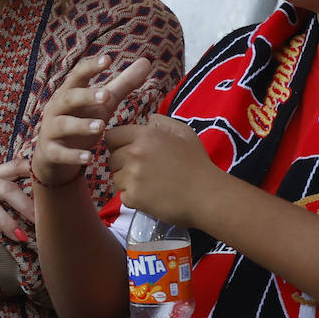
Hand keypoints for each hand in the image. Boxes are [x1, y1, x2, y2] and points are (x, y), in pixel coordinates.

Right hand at [31, 54, 152, 188]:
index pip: (78, 75)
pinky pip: (60, 153)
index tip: (108, 59)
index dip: (91, 67)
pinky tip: (88, 157)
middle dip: (86, 96)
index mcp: (69, 92)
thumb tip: (146, 62)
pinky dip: (73, 155)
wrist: (54, 157)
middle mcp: (57, 109)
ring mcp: (51, 130)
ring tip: (101, 126)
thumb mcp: (103, 104)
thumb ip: (123, 84)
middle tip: (106, 96)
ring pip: (63, 125)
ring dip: (81, 125)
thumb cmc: (81, 122)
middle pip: (68, 98)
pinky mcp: (50, 152)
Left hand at [105, 114, 223, 227]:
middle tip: (142, 170)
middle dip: (123, 164)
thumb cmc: (197, 162)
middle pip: (112, 159)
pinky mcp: (134, 197)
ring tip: (148, 184)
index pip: (111, 137)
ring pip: (116, 178)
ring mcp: (132, 177)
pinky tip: (150, 196)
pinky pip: (123, 196)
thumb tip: (147, 120)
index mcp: (145, 135)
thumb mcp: (183, 132)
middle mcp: (134, 154)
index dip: (118, 144)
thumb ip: (162, 122)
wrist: (206, 194)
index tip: (128, 151)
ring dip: (127, 181)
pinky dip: (134, 198)